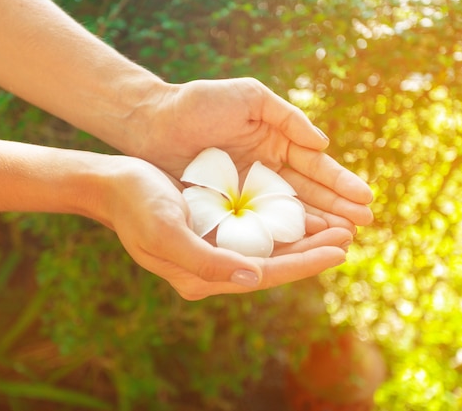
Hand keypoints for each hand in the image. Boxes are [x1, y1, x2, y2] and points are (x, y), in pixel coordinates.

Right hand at [96, 155, 351, 299]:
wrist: (113, 185)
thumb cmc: (136, 205)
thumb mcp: (167, 232)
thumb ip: (207, 260)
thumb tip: (255, 275)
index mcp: (203, 276)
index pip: (266, 275)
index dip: (305, 263)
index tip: (341, 249)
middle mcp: (213, 268)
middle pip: (274, 263)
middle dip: (312, 250)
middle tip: (349, 232)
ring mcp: (214, 249)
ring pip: (269, 248)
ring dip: (301, 236)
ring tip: (335, 223)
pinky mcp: (213, 230)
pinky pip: (255, 231)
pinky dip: (281, 223)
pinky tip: (300, 211)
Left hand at [137, 78, 373, 232]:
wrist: (152, 122)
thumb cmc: (198, 103)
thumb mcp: (249, 98)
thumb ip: (288, 117)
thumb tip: (323, 145)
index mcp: (276, 141)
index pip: (315, 167)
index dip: (340, 183)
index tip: (366, 199)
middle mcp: (266, 169)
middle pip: (308, 193)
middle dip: (336, 209)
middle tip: (363, 227)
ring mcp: (247, 190)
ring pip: (287, 212)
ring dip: (315, 225)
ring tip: (343, 239)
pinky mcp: (226, 207)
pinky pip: (258, 223)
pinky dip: (280, 234)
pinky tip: (302, 245)